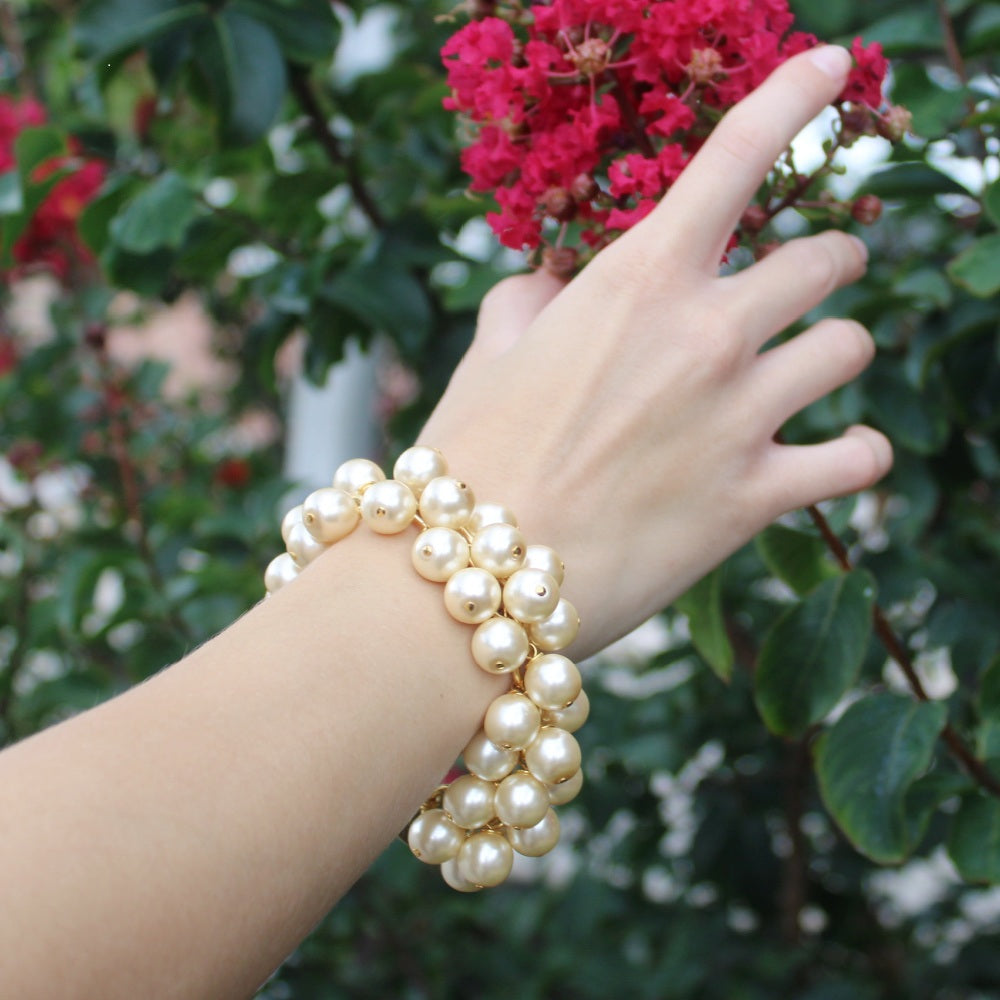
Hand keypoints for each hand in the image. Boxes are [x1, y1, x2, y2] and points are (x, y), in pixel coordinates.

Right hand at [419, 45, 891, 655]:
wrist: (474, 575)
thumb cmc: (470, 460)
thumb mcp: (489, 358)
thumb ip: (529, 303)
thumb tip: (551, 288)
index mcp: (636, 283)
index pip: (735, 156)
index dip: (793, 95)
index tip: (833, 65)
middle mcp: (705, 334)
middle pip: (827, 258)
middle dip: (825, 263)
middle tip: (804, 284)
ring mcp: (738, 416)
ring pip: (851, 344)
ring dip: (835, 348)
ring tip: (807, 371)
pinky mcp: (755, 498)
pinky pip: (858, 457)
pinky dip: (855, 453)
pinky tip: (834, 455)